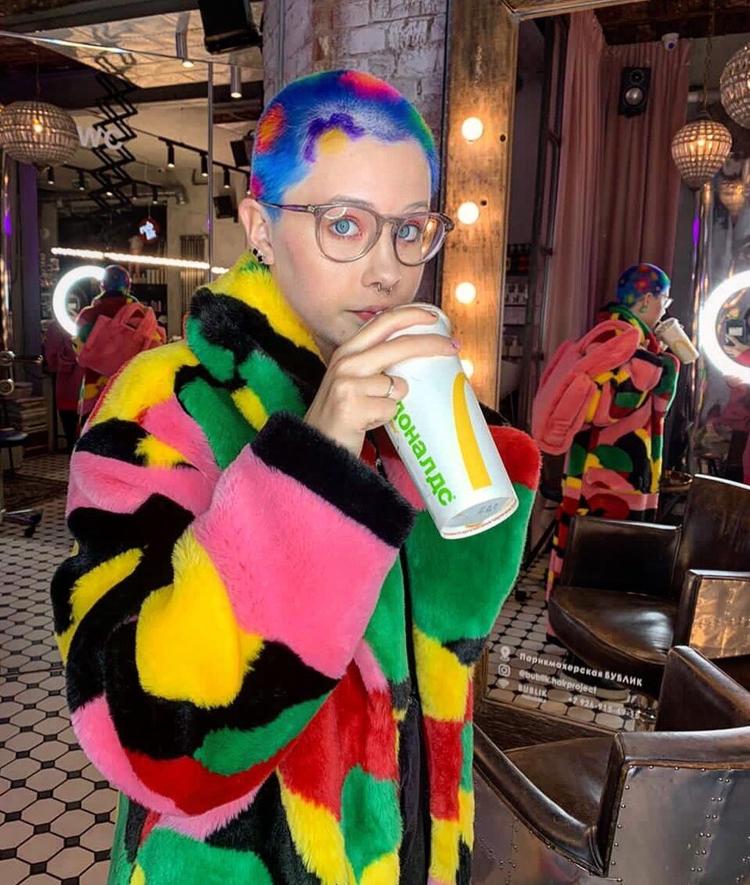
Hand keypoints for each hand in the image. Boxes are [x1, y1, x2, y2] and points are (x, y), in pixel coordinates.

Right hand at [305, 306, 457, 456]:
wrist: (316, 445)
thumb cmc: (342, 415)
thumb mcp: (353, 380)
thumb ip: (375, 365)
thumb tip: (416, 357)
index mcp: (347, 351)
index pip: (383, 321)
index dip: (411, 314)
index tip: (435, 317)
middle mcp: (345, 361)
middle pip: (398, 345)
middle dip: (430, 344)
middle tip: (453, 347)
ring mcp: (346, 382)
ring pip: (397, 384)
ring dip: (395, 401)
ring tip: (374, 411)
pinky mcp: (350, 406)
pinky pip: (390, 409)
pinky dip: (385, 418)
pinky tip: (366, 423)